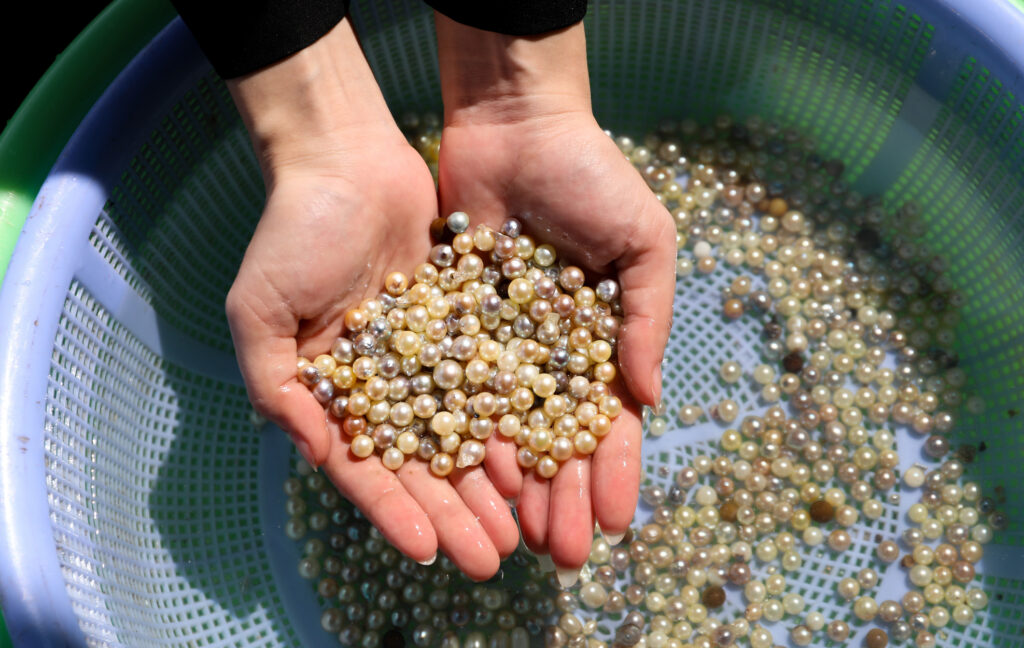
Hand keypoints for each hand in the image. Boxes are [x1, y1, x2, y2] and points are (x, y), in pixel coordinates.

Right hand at [224, 19, 518, 579]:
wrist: (347, 156)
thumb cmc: (292, 232)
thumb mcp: (259, 311)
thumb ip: (277, 388)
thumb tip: (319, 455)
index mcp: (333, 391)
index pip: (365, 467)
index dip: (394, 511)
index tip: (428, 552)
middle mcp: (382, 383)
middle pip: (423, 463)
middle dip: (454, 513)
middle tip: (491, 559)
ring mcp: (426, 356)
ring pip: (463, 431)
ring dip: (489, 482)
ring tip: (523, 528)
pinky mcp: (465, 324)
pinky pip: (490, 379)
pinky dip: (509, 418)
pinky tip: (536, 456)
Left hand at [435, 17, 675, 577]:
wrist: (513, 124)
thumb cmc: (591, 175)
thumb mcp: (644, 239)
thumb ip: (647, 316)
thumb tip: (648, 399)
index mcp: (599, 339)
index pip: (608, 421)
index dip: (612, 471)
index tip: (615, 522)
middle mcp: (546, 353)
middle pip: (552, 438)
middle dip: (560, 496)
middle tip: (560, 553)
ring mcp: (496, 344)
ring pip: (501, 427)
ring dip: (510, 484)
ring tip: (513, 535)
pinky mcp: (448, 325)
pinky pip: (452, 387)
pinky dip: (458, 433)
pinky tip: (463, 480)